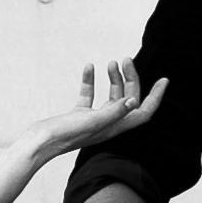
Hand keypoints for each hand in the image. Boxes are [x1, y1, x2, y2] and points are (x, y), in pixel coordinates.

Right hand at [47, 58, 164, 154]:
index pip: (144, 112)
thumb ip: (113, 112)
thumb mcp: (91, 121)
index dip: (156, 97)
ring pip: (111, 96)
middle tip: (126, 59)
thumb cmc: (64, 135)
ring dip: (113, 78)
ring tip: (111, 62)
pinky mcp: (79, 115)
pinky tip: (88, 67)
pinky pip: (89, 95)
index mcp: (115, 127)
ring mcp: (93, 120)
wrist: (38, 143)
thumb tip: (134, 100)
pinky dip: (90, 81)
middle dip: (131, 78)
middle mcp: (108, 124)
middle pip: (129, 99)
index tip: (164, 79)